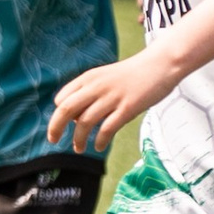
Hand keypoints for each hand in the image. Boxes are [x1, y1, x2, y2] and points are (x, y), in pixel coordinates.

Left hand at [47, 50, 186, 154]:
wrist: (160, 65)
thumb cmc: (132, 74)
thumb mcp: (105, 77)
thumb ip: (90, 93)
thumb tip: (76, 117)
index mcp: (88, 78)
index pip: (62, 98)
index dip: (58, 114)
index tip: (63, 125)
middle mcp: (97, 86)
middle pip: (66, 109)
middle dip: (55, 127)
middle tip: (53, 140)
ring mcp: (112, 97)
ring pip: (85, 122)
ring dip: (78, 138)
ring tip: (78, 149)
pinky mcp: (128, 108)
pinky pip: (107, 128)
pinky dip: (100, 140)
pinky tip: (99, 147)